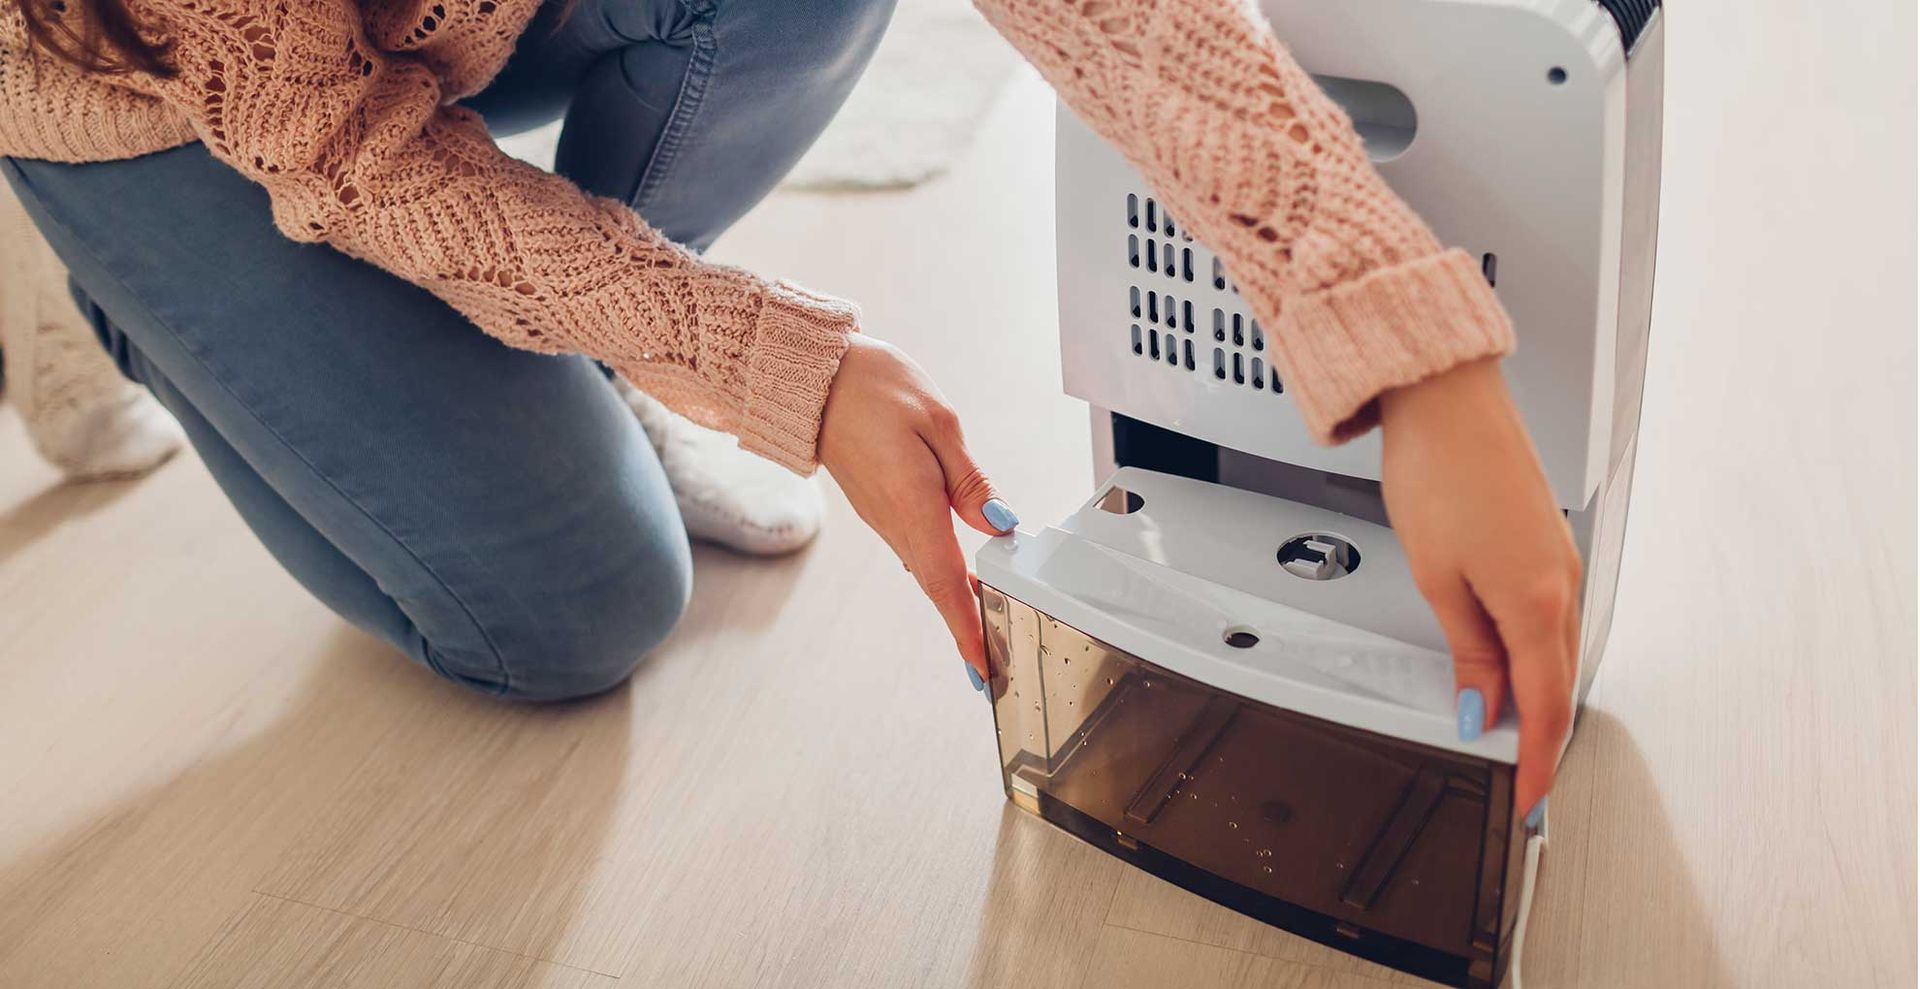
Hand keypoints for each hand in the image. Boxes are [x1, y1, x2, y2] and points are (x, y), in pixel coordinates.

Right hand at [818, 336, 1015, 680]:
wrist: (811, 377)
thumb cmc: (872, 387)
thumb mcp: (939, 421)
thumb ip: (971, 481)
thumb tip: (1001, 524)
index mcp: (913, 504)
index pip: (948, 580)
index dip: (968, 627)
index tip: (984, 668)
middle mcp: (894, 521)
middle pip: (939, 585)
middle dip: (968, 626)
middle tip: (995, 664)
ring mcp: (883, 517)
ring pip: (928, 570)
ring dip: (957, 602)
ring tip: (990, 631)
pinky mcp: (880, 507)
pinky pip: (916, 550)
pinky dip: (942, 574)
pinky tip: (961, 578)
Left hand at [1378, 358, 1581, 821]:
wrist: (1448, 397)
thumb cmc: (1438, 470)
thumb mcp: (1438, 578)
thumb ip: (1468, 652)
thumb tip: (1482, 709)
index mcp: (1536, 601)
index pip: (1544, 708)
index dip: (1538, 764)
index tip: (1530, 800)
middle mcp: (1561, 583)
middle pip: (1556, 683)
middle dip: (1541, 737)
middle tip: (1523, 781)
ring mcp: (1559, 560)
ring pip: (1556, 650)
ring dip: (1538, 695)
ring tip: (1513, 734)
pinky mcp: (1547, 542)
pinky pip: (1552, 617)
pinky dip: (1536, 653)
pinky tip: (1514, 663)